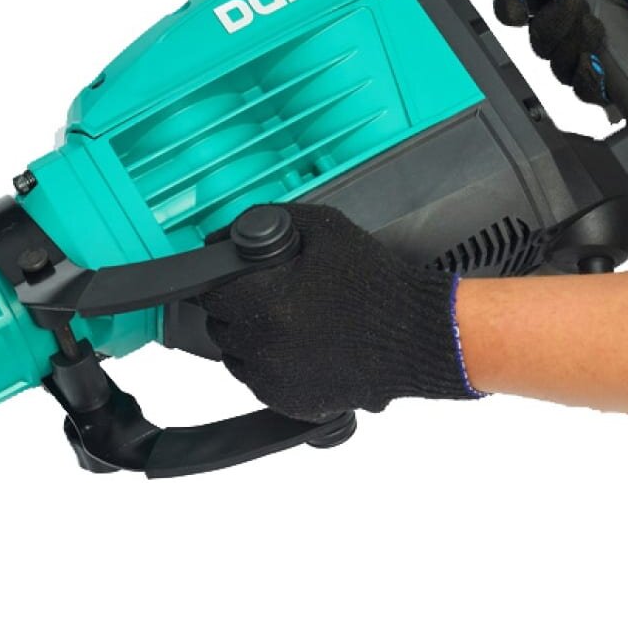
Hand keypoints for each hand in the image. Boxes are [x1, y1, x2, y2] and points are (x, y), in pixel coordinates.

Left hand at [200, 204, 482, 421]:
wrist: (418, 335)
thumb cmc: (376, 284)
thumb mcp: (324, 228)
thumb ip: (267, 223)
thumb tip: (226, 238)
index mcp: (267, 302)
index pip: (210, 293)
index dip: (222, 281)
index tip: (238, 279)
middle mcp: (266, 346)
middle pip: (219, 326)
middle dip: (237, 308)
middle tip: (271, 296)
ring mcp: (277, 380)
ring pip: (235, 357)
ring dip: (250, 339)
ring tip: (289, 321)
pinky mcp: (290, 403)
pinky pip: (259, 382)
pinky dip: (270, 366)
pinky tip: (300, 346)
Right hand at [494, 0, 627, 103]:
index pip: (517, 6)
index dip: (509, 8)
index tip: (521, 4)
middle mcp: (569, 25)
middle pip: (536, 40)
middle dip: (550, 25)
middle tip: (577, 6)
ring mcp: (587, 52)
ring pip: (556, 67)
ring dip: (570, 49)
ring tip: (599, 28)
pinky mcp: (608, 76)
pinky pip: (581, 90)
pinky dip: (584, 80)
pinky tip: (595, 64)